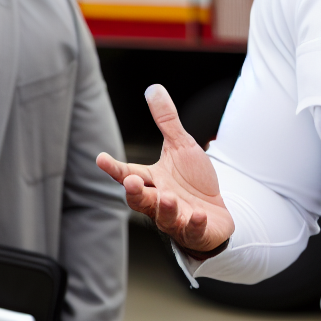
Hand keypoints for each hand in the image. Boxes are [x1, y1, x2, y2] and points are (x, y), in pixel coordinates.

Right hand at [96, 83, 233, 253]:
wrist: (219, 208)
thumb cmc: (194, 178)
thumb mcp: (181, 145)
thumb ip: (166, 120)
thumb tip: (153, 88)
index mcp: (152, 179)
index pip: (127, 174)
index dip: (114, 168)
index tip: (101, 158)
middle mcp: (159, 200)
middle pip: (139, 200)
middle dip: (134, 192)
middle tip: (131, 182)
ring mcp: (177, 218)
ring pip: (164, 217)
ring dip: (165, 208)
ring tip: (168, 198)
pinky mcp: (197, 232)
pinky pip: (193, 231)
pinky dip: (195, 224)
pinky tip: (199, 214)